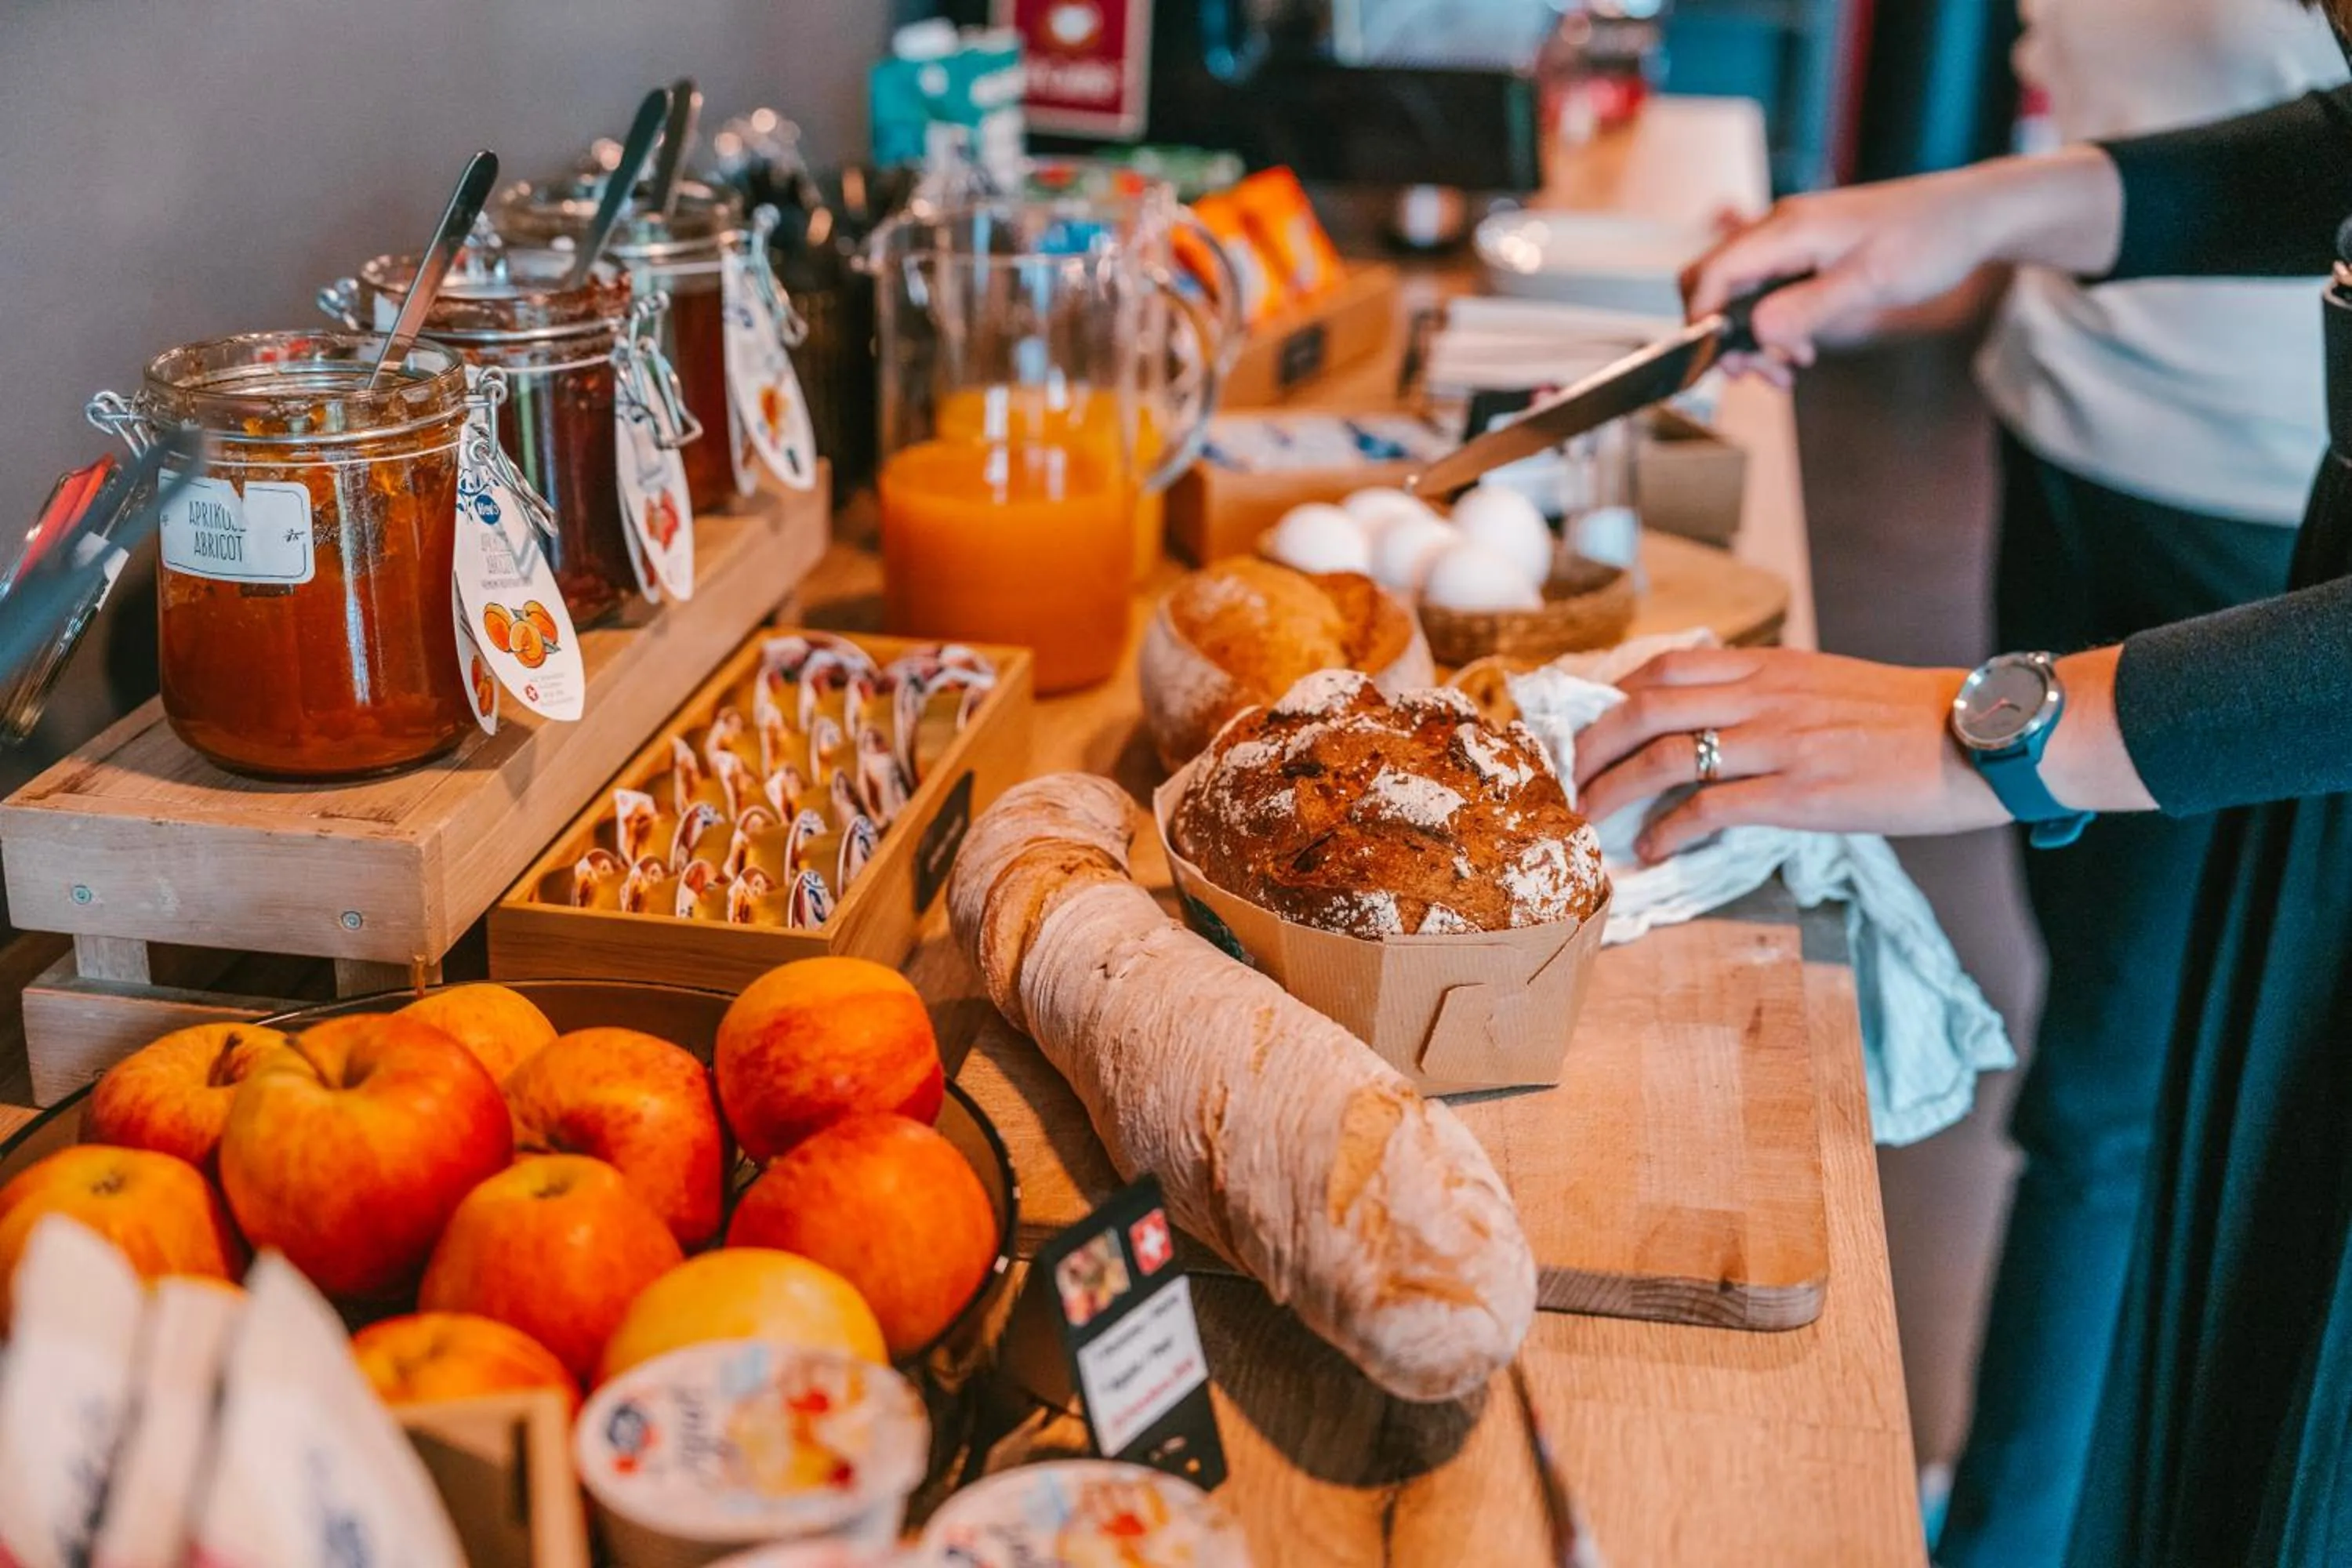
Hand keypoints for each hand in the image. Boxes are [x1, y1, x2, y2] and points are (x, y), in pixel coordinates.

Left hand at [1572, 646, 2007, 861]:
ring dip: (1613, 789)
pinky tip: (1652, 850)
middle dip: (1592, 745)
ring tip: (1588, 818)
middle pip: (1645, 707)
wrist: (1978, 738)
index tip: (1589, 727)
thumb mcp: (1829, 685)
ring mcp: (1778, 744)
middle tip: (1567, 778)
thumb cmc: (1908, 719)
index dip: (1615, 695)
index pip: (1668, 665)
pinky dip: (1667, 831)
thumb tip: (1724, 721)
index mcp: (1771, 666)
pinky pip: (1709, 808)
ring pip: (1665, 756)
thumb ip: (1772, 695)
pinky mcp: (1798, 793)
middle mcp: (1764, 697)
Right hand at [1687, 147, 2122, 382]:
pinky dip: (1775, 326)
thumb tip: (1757, 334)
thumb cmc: (1932, 239)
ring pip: (1741, 292)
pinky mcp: (1809, 252)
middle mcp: (1781, 228)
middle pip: (1715, 282)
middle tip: (1760, 375)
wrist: (1973, 215)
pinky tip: (1802, 349)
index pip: (1714, 273)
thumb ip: (1808, 308)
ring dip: (1753, 337)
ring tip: (1788, 371)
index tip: (1720, 363)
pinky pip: (1769, 291)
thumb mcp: (1872, 282)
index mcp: (1789, 229)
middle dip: (1725, 335)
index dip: (1704, 321)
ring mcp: (1794, 239)